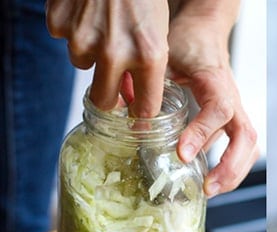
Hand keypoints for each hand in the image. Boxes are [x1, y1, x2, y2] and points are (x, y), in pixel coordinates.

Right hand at [46, 0, 168, 117]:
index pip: (143, 109)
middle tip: (114, 88)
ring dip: (93, 54)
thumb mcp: (159, 33)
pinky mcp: (60, 25)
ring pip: (84, 66)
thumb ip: (148, 68)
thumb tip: (136, 102)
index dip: (140, 113)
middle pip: (105, 100)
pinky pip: (65, 40)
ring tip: (105, 28)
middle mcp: (115, 52)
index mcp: (148, 56)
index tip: (137, 116)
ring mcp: (83, 39)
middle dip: (110, 98)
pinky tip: (87, 13)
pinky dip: (74, 30)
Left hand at [167, 2, 258, 197]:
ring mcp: (236, 110)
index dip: (202, 133)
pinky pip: (242, 147)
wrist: (205, 32)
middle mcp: (232, 98)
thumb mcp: (164, 58)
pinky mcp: (233, 120)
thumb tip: (131, 117)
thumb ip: (151, 85)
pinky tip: (213, 181)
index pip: (219, 110)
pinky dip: (232, 167)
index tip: (182, 154)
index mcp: (216, 81)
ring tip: (212, 190)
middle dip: (230, 166)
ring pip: (249, 145)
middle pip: (246, 136)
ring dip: (234, 172)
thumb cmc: (187, 43)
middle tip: (207, 187)